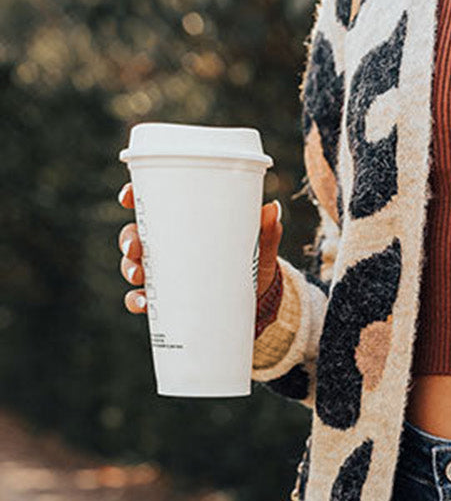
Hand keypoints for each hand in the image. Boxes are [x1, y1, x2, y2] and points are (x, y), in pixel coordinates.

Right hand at [116, 183, 283, 313]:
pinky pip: (141, 300)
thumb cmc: (252, 265)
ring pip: (134, 266)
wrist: (256, 305)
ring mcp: (164, 274)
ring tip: (139, 276)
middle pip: (136, 236)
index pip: (151, 204)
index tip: (127, 197)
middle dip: (129, 240)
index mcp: (183, 224)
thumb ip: (265, 231)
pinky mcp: (167, 301)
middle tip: (135, 247)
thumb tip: (273, 208)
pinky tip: (143, 303)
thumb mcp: (259, 248)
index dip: (133, 196)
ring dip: (130, 269)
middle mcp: (167, 247)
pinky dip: (136, 301)